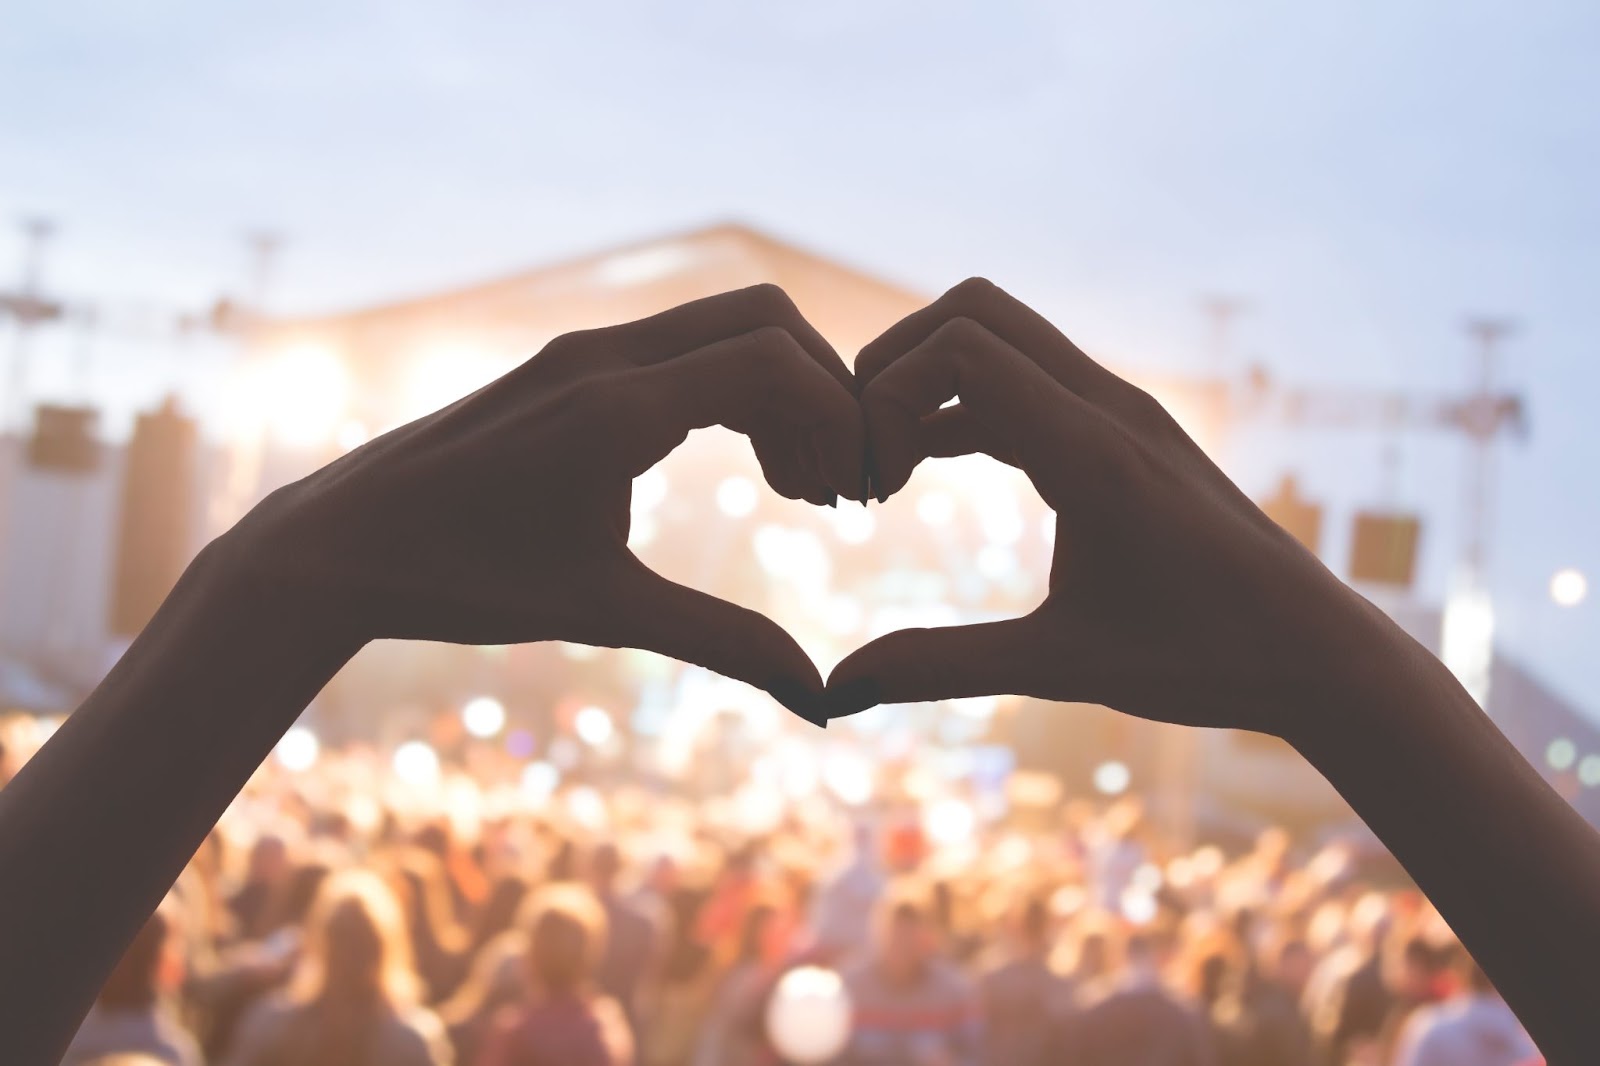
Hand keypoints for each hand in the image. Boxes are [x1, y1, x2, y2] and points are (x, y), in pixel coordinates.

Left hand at [226, 285, 863, 719]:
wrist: (338, 543)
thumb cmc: (461, 581)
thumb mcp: (605, 612)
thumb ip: (723, 641)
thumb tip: (820, 700)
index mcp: (618, 407)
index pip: (773, 361)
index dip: (837, 417)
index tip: (854, 495)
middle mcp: (605, 356)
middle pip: (765, 317)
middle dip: (824, 390)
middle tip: (837, 486)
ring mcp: (582, 351)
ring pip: (724, 326)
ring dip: (779, 391)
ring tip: (796, 488)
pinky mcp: (567, 365)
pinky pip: (681, 348)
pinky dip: (732, 389)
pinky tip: (738, 466)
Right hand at [826, 279, 1379, 735]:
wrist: (1318, 653)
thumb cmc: (1204, 661)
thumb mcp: (1059, 668)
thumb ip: (940, 666)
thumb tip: (838, 689)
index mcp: (1093, 451)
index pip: (962, 348)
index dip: (887, 397)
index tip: (870, 485)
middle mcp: (1109, 408)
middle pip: (975, 312)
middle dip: (896, 364)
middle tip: (862, 450)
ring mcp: (1123, 412)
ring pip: (1003, 338)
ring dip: (932, 382)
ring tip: (886, 470)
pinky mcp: (1127, 432)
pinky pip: (1029, 381)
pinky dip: (967, 404)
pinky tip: (928, 467)